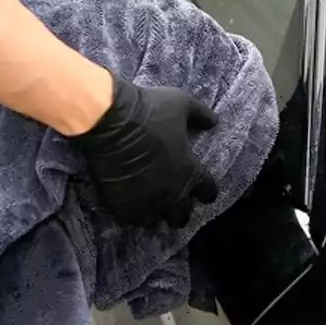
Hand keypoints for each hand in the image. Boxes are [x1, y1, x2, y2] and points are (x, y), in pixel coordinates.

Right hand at [71, 74, 218, 228]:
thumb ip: (201, 115)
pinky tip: (127, 204)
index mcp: (190, 172)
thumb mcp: (183, 103)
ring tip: (147, 206)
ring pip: (155, 221)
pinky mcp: (123, 204)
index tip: (201, 188)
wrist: (111, 118)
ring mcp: (147, 201)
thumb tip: (214, 121)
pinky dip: (130, 214)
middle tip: (171, 203)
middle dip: (179, 211)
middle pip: (181, 216)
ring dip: (153, 214)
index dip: (206, 191)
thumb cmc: (150, 110)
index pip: (208, 192)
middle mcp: (172, 193)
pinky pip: (130, 219)